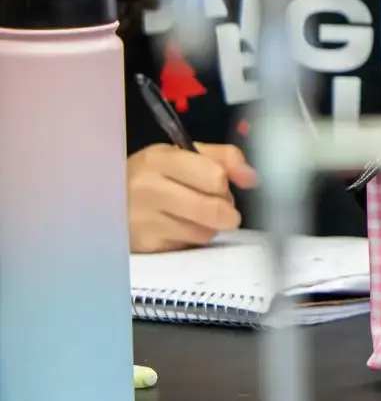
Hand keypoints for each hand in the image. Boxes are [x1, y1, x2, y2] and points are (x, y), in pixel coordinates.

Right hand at [127, 143, 255, 253]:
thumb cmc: (155, 175)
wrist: (108, 200)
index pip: (215, 177)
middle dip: (226, 210)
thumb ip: (225, 158)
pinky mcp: (146, 245)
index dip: (224, 184)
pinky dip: (191, 238)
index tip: (219, 185)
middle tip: (216, 206)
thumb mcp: (185, 155)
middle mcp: (147, 189)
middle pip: (215, 209)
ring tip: (191, 214)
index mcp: (160, 159)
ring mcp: (143, 220)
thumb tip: (252, 178)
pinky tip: (176, 227)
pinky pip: (189, 245)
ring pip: (206, 231)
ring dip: (209, 226)